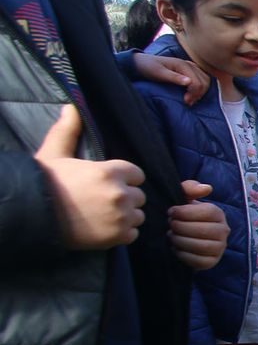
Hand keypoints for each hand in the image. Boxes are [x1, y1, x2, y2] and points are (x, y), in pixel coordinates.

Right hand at [35, 105, 146, 248]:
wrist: (32, 216)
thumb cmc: (45, 183)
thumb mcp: (54, 153)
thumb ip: (68, 130)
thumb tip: (71, 107)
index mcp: (109, 172)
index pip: (136, 174)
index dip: (124, 178)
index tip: (108, 182)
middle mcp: (119, 194)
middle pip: (138, 195)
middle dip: (125, 196)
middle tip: (103, 200)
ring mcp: (121, 217)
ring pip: (138, 215)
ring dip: (126, 215)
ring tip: (104, 214)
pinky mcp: (118, 237)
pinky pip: (133, 234)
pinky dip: (122, 233)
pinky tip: (105, 227)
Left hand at [132, 52, 209, 104]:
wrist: (142, 62)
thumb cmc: (149, 68)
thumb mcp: (159, 74)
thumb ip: (174, 78)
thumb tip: (189, 82)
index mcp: (183, 65)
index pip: (197, 82)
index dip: (194, 94)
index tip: (185, 102)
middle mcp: (189, 64)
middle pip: (204, 81)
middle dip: (199, 94)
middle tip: (188, 102)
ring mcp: (190, 66)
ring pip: (205, 80)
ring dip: (201, 91)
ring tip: (191, 99)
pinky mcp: (189, 69)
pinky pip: (202, 78)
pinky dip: (201, 86)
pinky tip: (192, 92)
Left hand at [167, 181, 227, 269]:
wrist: (185, 235)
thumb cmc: (184, 215)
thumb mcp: (185, 198)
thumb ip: (190, 188)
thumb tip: (207, 188)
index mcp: (218, 214)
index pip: (207, 212)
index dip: (185, 212)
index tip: (171, 212)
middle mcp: (224, 231)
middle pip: (203, 230)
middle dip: (180, 228)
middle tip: (170, 225)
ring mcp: (220, 248)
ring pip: (201, 247)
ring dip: (181, 241)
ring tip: (172, 236)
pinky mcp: (212, 262)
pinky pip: (199, 261)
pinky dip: (183, 255)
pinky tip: (176, 248)